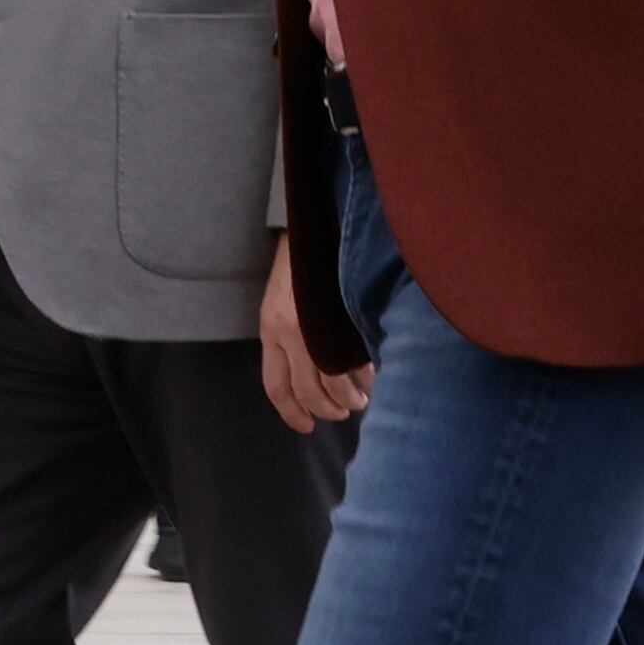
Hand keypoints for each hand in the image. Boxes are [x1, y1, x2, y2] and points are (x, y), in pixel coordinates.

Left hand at [259, 237, 368, 431]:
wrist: (319, 218)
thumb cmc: (305, 261)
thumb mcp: (287, 302)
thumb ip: (296, 337)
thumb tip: (322, 378)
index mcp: (270, 328)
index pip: (276, 386)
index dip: (292, 412)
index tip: (308, 426)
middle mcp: (287, 330)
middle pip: (309, 391)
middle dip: (329, 408)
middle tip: (346, 409)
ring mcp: (315, 324)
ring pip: (334, 381)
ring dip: (351, 395)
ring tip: (363, 395)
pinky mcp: (342, 317)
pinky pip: (355, 359)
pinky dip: (365, 373)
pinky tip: (372, 373)